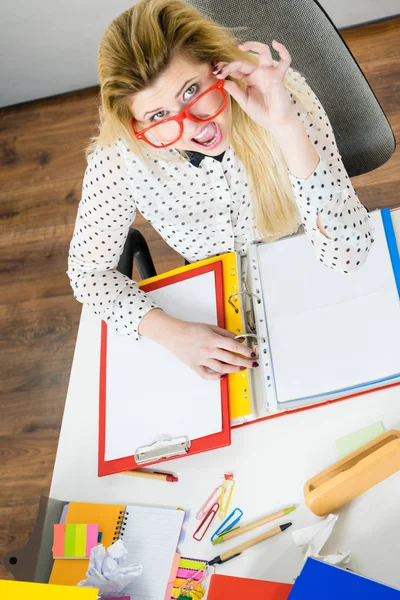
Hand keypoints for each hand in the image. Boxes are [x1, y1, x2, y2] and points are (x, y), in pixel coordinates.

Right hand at [139, 309, 257, 379]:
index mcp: (213, 339)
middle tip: (252, 364)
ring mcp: (201, 359)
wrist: (172, 333)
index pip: (234, 346)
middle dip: (244, 362)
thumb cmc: (189, 329)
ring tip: (241, 369)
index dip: (245, 351)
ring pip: (221, 368)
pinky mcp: (195, 366)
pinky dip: (216, 377)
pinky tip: (223, 375)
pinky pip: (207, 375)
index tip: (252, 354)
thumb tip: (237, 339)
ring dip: (234, 369)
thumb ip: (224, 333)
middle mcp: (208, 350)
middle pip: (231, 358)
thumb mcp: (209, 326)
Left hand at [213, 40, 294, 131]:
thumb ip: (235, 91)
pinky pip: (284, 60)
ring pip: (263, 51)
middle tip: (219, 71)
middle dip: (230, 65)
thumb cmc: (262, 113)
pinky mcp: (278, 76)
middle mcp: (258, 73)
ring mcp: (268, 73)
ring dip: (253, 45)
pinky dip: (283, 51)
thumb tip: (223, 81)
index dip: (225, 68)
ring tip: (241, 46)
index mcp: (249, 79)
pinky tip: (276, 44)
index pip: (235, 69)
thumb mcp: (244, 102)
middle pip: (243, 62)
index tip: (215, 72)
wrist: (275, 123)